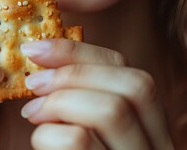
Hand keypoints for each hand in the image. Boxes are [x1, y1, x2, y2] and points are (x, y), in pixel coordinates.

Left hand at [20, 39, 173, 149]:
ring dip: (61, 101)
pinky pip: (80, 141)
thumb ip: (80, 97)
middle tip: (34, 81)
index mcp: (148, 124)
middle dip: (73, 72)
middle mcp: (155, 146)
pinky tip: (38, 139)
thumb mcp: (84, 126)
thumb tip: (44, 62)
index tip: (36, 48)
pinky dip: (49, 133)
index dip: (81, 52)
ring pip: (111, 110)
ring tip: (32, 111)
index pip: (129, 70)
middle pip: (133, 84)